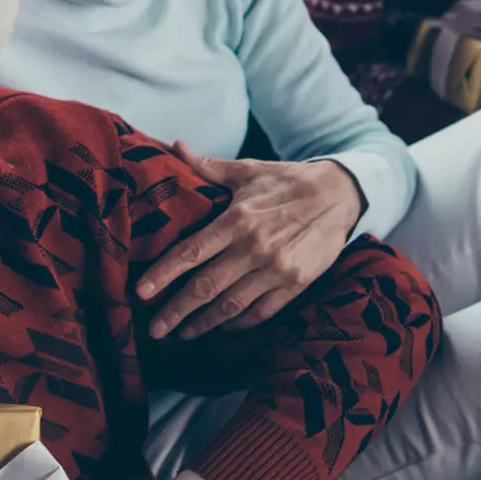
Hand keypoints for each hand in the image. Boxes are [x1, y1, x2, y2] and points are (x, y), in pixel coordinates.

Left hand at [137, 144, 363, 339]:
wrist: (340, 194)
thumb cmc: (287, 180)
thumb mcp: (248, 170)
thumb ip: (209, 167)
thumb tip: (175, 146)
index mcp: (238, 219)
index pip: (191, 252)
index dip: (163, 274)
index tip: (140, 292)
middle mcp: (255, 247)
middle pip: (206, 287)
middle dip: (176, 311)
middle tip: (154, 329)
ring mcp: (277, 269)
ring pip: (231, 306)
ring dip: (204, 323)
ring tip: (184, 334)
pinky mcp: (296, 284)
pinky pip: (261, 312)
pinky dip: (239, 323)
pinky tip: (223, 326)